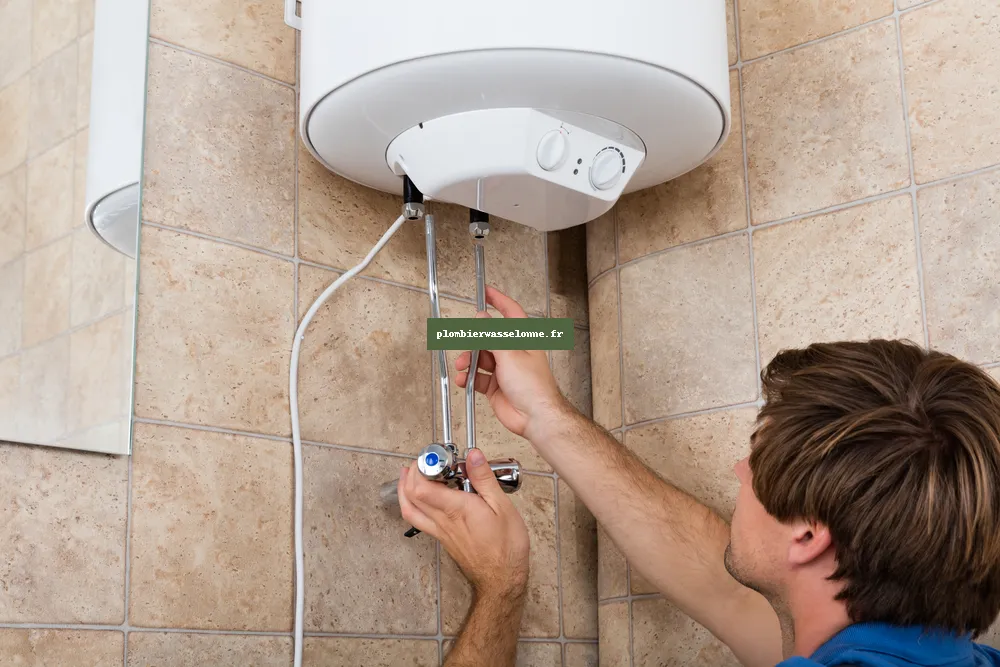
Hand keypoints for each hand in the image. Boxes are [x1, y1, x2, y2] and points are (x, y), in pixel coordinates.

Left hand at [398, 448, 529, 597]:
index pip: (422, 486)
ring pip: (409, 509)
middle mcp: (442, 521)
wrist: (501, 580)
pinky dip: (412, 505)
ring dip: (404, 489)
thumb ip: (484, 479)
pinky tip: (422, 498)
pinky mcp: (442, 539)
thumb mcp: (503, 507)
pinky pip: (417, 520)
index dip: (420, 467)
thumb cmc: (506, 547)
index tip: (433, 455)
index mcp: (456, 509)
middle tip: (423, 460)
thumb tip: (473, 455)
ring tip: (410, 474)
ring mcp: (440, 531)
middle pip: (410, 496)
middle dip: (411, 473)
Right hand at [454, 287, 569, 438]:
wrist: (536, 417)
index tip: (486, 292)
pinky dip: (469, 378)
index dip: (499, 300)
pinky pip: (478, 378)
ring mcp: (504, 370)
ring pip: (480, 358)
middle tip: (465, 342)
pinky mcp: (495, 386)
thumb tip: (481, 318)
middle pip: (489, 338)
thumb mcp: (510, 354)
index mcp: (523, 340)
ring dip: (469, 361)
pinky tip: (464, 380)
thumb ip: (492, 336)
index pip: (511, 313)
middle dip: (474, 340)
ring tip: (463, 366)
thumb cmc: (533, 386)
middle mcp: (513, 353)